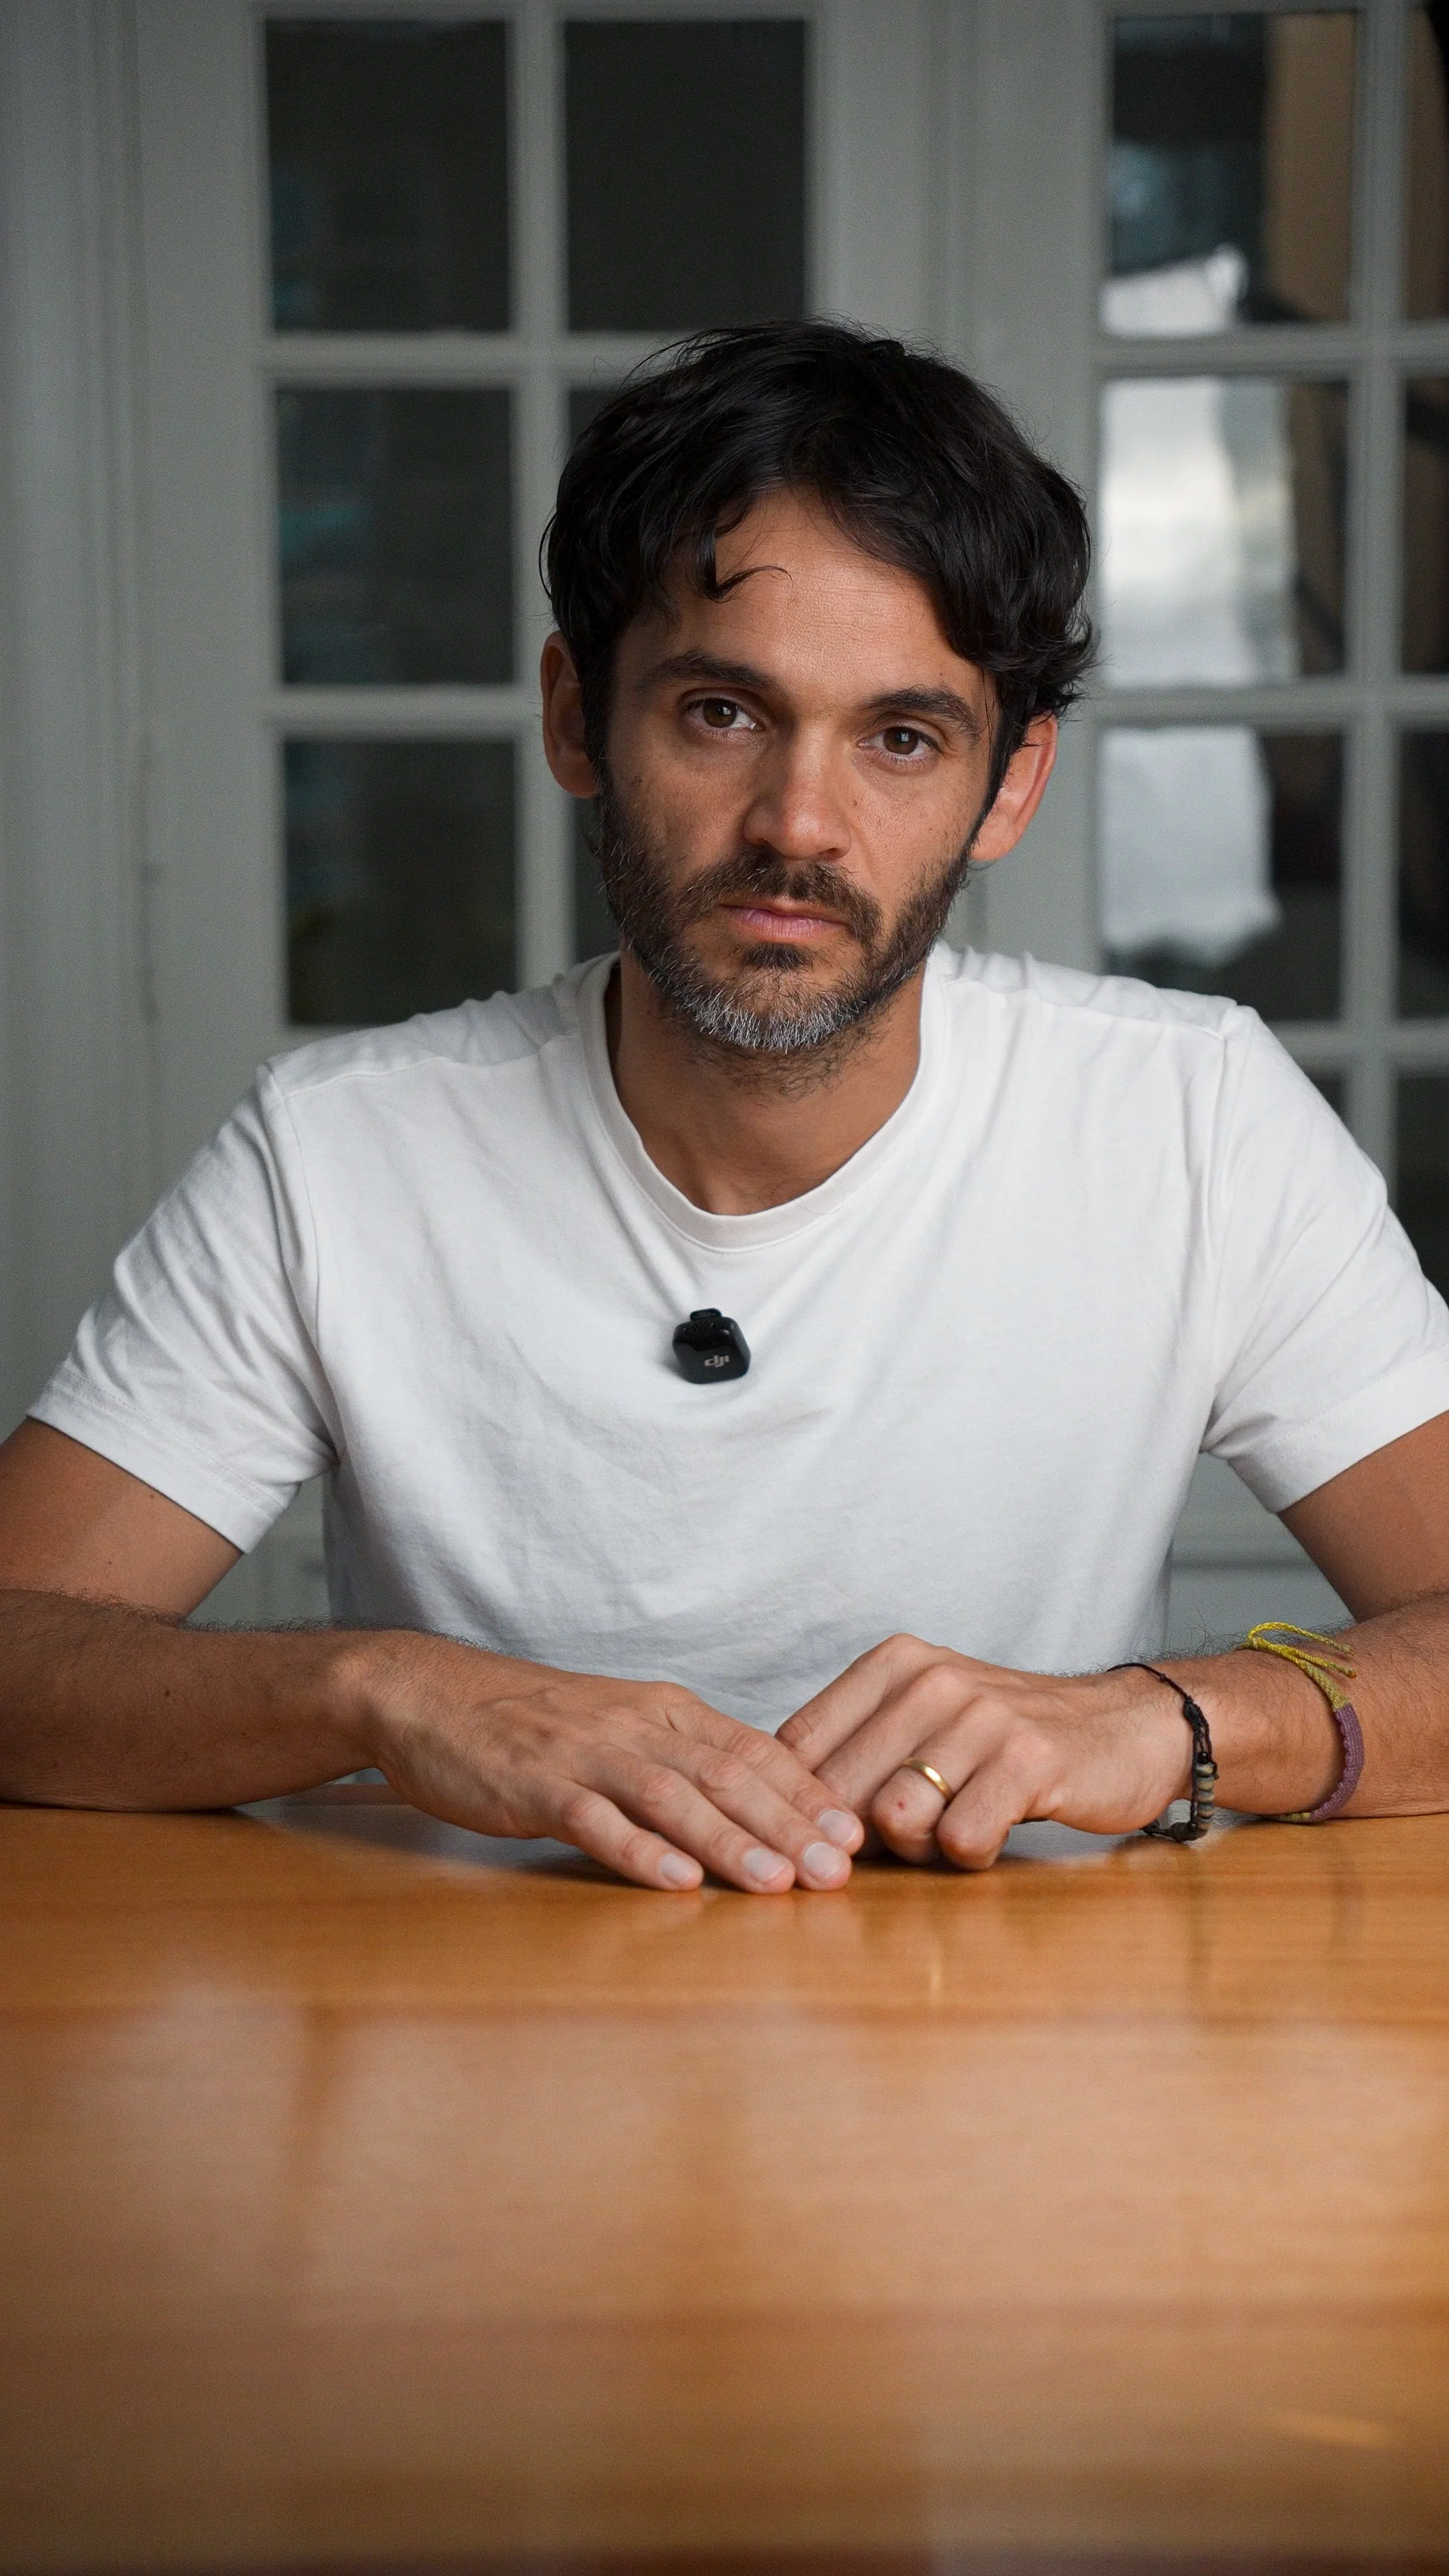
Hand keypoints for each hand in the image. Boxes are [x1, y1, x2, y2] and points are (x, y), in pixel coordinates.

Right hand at [348, 1633, 863, 1893]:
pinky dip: (638, 1850)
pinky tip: (674, 1880)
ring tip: (777, 1883)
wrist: (430, 1694)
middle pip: (726, 1775)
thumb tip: (756, 1805)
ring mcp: (584, 1755)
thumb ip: (682, 1759)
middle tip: (840, 1872)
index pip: (752, 1749)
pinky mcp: (534, 1785)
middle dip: (789, 1826)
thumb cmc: (531, 1722)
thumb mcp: (621, 1726)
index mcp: (663, 1710)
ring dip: (728, 1842)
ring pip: (672, 1796)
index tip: (857, 1834)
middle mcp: (635, 1727)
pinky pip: (594, 1818)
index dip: (807, 1793)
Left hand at [777, 1636, 1192, 1869]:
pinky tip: (995, 1834)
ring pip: (895, 1816)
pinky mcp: (1028, 1759)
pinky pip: (961, 1838)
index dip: (798, 1805)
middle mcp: (932, 1680)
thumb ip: (858, 1750)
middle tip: (903, 1843)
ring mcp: (981, 1716)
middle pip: (839, 1790)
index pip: (798, 1746)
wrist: (1128, 1727)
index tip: (823, 1834)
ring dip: (917, 1848)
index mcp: (895, 1664)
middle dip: (858, 1837)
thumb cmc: (1010, 1739)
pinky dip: (971, 1857)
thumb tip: (779, 1811)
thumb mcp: (927, 1720)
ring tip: (950, 1833)